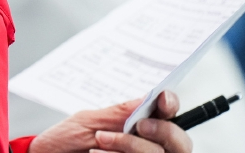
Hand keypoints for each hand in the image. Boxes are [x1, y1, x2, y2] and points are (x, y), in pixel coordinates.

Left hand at [30, 92, 190, 152]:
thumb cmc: (64, 142)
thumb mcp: (87, 121)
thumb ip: (118, 113)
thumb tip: (147, 99)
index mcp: (139, 124)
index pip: (169, 113)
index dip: (171, 104)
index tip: (161, 100)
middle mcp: (147, 146)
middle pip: (180, 142)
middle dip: (163, 131)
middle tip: (138, 125)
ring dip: (131, 146)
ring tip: (100, 141)